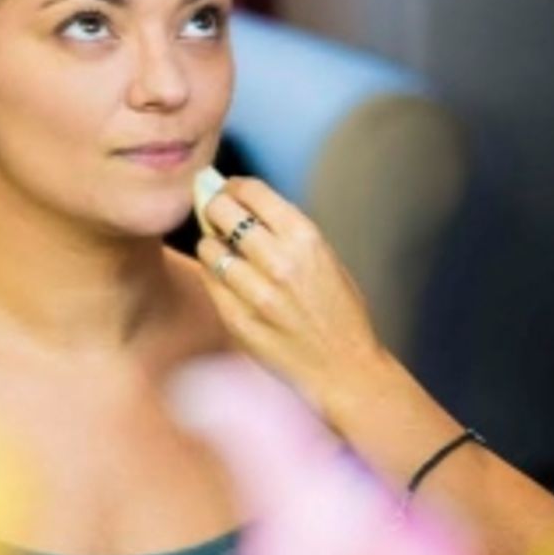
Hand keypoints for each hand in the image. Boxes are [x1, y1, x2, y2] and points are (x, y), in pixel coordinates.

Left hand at [195, 177, 385, 414]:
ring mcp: (257, 293)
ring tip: (222, 252)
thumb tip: (243, 203)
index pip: (252, 191)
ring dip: (211, 244)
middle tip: (216, 215)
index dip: (234, 186)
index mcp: (306, 238)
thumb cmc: (338, 312)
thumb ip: (286, 232)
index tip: (229, 189)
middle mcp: (279, 261)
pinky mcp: (239, 320)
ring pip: (208, 247)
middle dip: (215, 208)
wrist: (345, 368)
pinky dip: (213, 274)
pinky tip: (224, 278)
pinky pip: (210, 282)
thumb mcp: (325, 258)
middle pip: (222, 212)